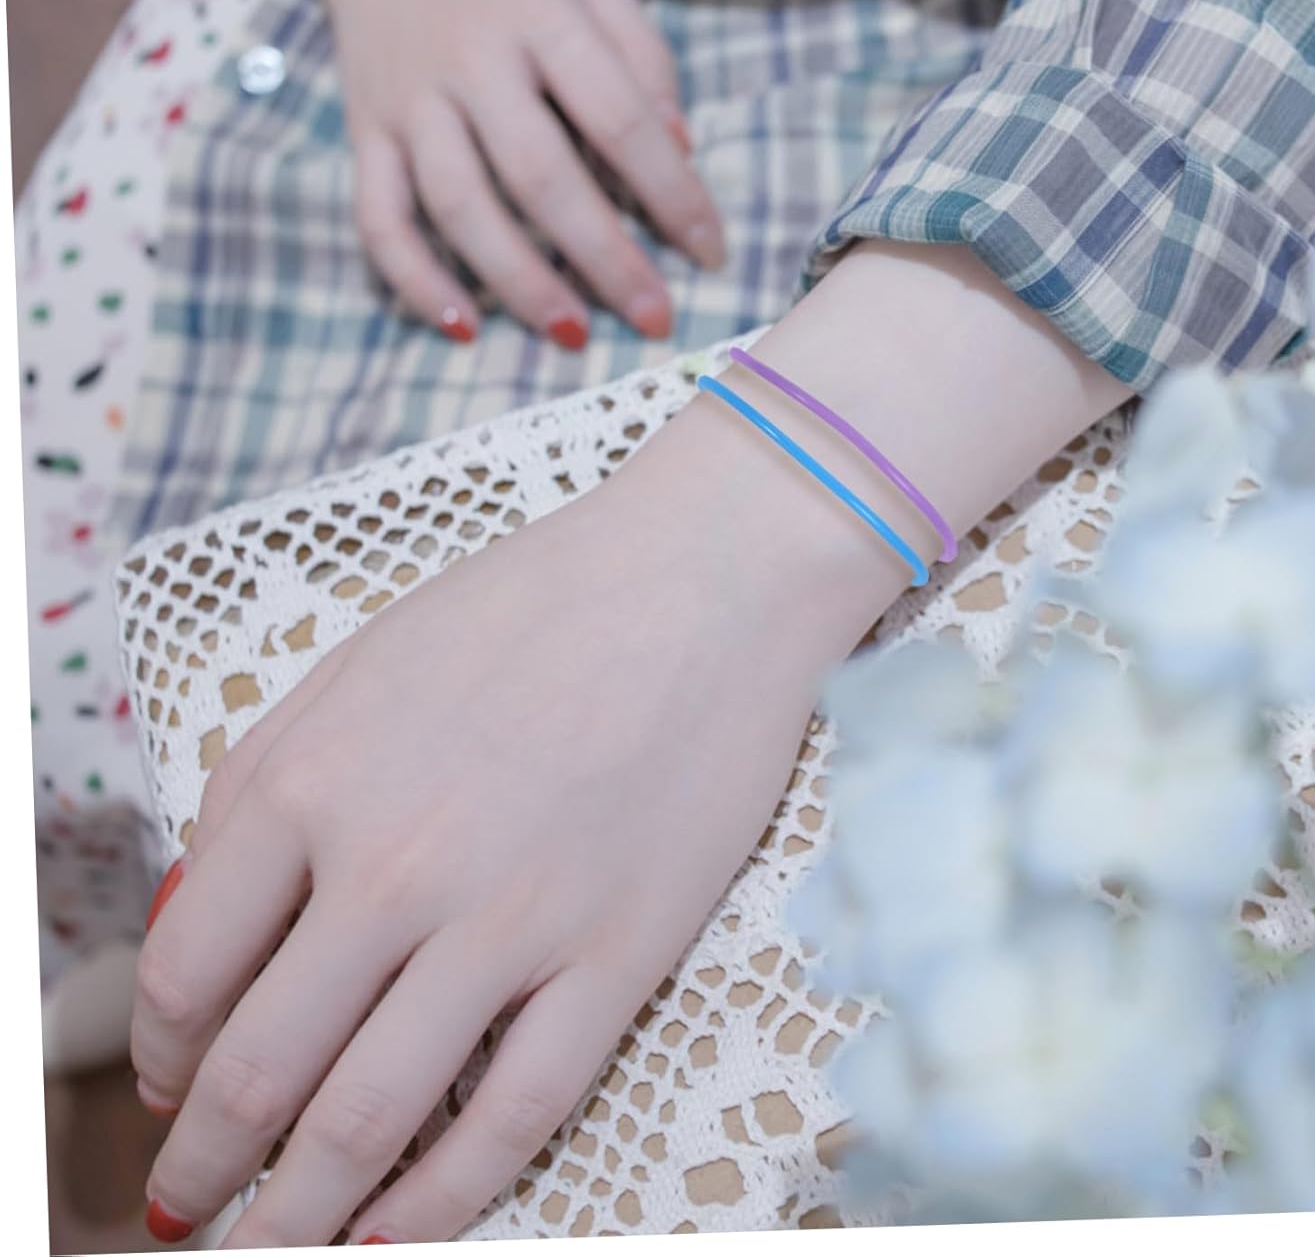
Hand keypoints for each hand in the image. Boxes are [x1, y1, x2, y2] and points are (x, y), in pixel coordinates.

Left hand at [130, 401, 872, 1247]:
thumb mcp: (362, 665)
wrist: (702, 574)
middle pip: (261, 1070)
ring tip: (270, 1251)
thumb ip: (268, 783)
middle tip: (189, 1209)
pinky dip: (440, 1201)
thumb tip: (208, 920)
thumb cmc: (533, 604)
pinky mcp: (617, 954)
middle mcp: (392, 866)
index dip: (163, 1058)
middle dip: (206, 1164)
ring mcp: (509, 920)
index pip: (189, 973)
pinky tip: (397, 1233)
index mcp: (309, 783)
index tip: (171, 1092)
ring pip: (369, 1119)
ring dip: (299, 1215)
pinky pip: (512, 1116)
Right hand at [190, 0, 725, 348]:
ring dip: (518, 281)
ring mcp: (409, 102)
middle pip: (540, 176)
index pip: (619, 117)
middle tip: (653, 318)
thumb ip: (643, 55)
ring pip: (459, 207)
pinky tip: (460, 326)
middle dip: (603, 258)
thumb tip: (681, 149)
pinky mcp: (365, 132)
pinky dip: (414, 279)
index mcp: (539, 16)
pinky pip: (379, 218)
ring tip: (572, 334)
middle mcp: (469, 61)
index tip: (709, 253)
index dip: (671, 192)